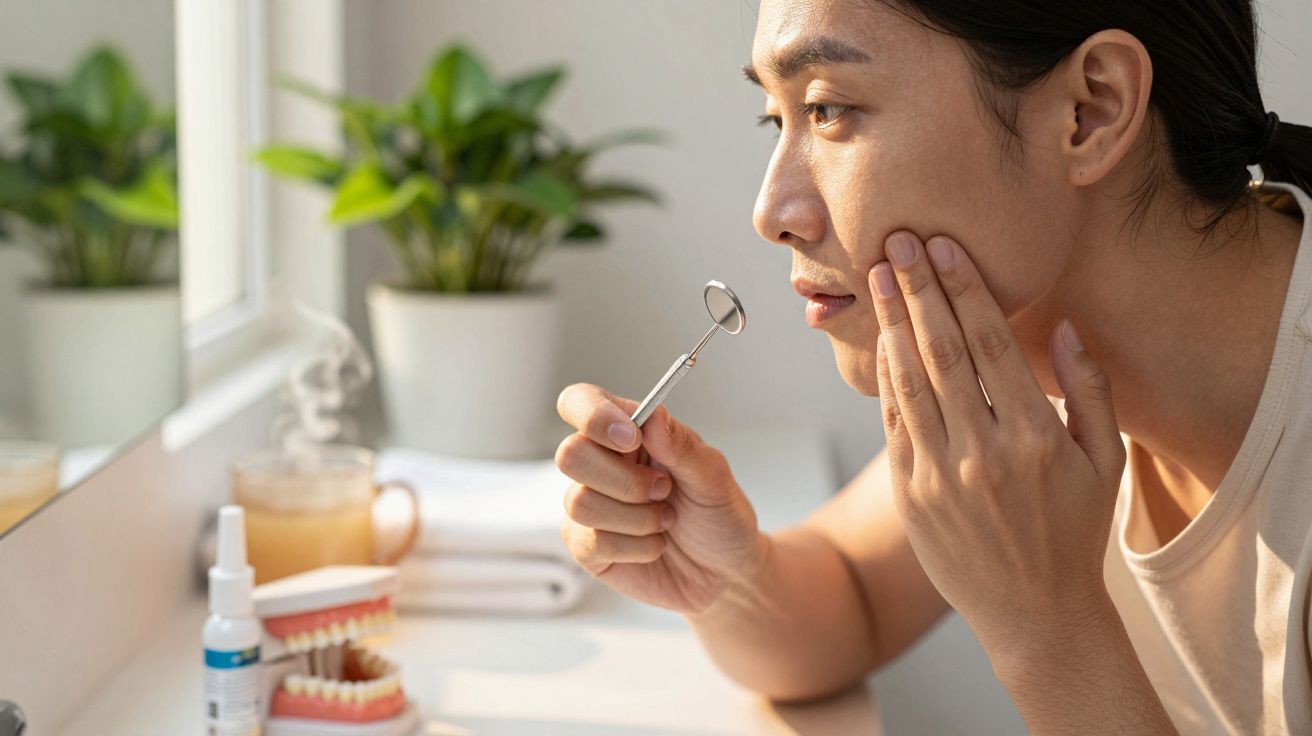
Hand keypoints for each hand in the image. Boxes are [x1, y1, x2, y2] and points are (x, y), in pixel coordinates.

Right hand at [554, 384, 766, 613]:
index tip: (632, 439)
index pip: (580, 402)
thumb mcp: (714, 477)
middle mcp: (600, 464)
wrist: (725, 573)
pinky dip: (636, 546)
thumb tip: (653, 415)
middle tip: (664, 490)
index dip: (593, 415)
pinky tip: (655, 545)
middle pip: (570, 454)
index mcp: (627, 433)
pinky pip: (592, 541)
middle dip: (625, 480)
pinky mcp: (588, 548)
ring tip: (666, 520)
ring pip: (580, 502)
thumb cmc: (719, 516)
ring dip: (637, 517)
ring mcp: (589, 506)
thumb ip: (681, 446)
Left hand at [868, 231, 1126, 654]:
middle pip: (942, 352)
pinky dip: (885, 376)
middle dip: (918, 290)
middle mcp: (983, 452)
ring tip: (879, 276)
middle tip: (896, 240)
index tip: (943, 246)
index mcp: (1037, 438)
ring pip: (909, 381)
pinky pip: (893, 421)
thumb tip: (1064, 326)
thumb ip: (1090, 390)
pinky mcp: (911, 492)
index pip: (992, 345)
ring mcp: (940, 474)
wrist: (1034, 612)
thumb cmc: (1075, 531)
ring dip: (892, 322)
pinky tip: (881, 339)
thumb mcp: (1105, 462)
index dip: (964, 290)